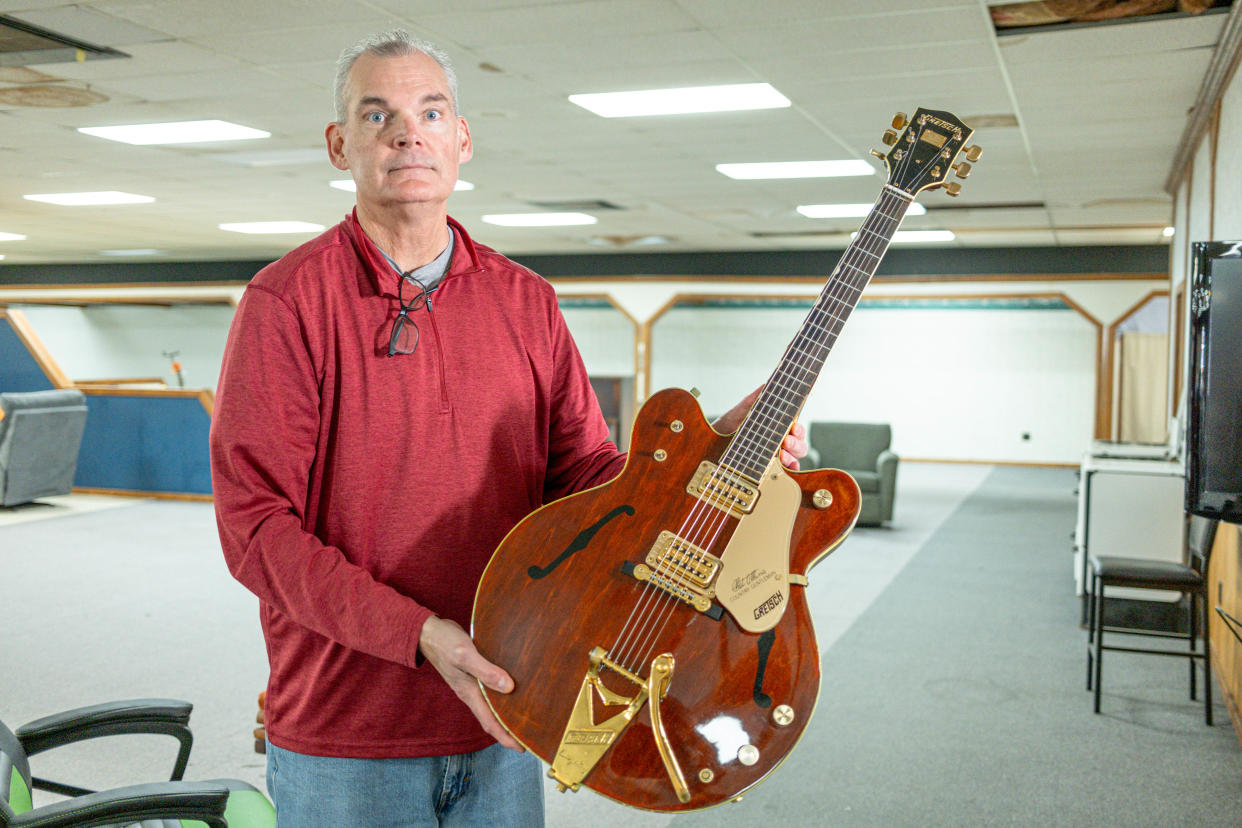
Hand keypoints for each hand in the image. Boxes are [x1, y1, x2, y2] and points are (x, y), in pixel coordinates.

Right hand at [417, 616, 523, 750]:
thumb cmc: (444, 642)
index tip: (522, 748)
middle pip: (492, 718)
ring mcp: (471, 684)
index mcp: (469, 693)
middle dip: (509, 729)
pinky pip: (490, 690)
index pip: (490, 723)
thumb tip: (509, 688)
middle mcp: (471, 692)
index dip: (506, 737)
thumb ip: (486, 671)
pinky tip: (513, 688)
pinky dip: (502, 694)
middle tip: (530, 735)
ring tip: (525, 716)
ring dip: (506, 713)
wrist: (428, 631)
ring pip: (492, 704)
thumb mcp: (465, 655)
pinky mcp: (472, 673)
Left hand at [713, 385, 808, 470]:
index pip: (796, 427)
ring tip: (781, 455)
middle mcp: (781, 439)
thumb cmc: (731, 422)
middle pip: (799, 443)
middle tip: (786, 442)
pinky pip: (785, 470)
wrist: (715, 438)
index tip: (793, 428)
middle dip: (796, 443)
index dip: (799, 429)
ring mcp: (776, 454)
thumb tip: (766, 385)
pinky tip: (784, 467)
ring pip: (794, 456)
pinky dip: (789, 469)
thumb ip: (756, 398)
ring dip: (792, 456)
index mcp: (778, 424)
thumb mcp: (743, 409)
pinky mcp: (770, 466)